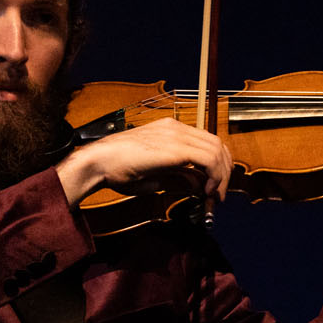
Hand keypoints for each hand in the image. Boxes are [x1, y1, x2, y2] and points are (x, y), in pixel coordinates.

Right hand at [55, 118, 233, 208]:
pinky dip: (215, 175)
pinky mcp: (175, 147)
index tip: (215, 186)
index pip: (207, 142)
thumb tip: (198, 186)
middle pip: (217, 144)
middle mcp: (176, 128)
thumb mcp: (155, 175)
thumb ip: (178, 177)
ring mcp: (176, 134)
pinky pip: (208, 159)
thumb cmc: (118, 169)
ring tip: (214, 195)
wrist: (98, 162)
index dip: (217, 164)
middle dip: (224, 171)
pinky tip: (207, 191)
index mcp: (170, 129)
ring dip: (222, 175)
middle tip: (220, 194)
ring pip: (216, 150)